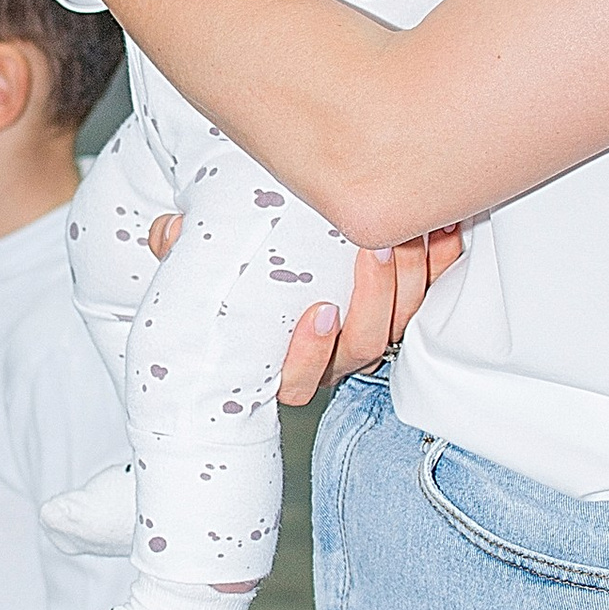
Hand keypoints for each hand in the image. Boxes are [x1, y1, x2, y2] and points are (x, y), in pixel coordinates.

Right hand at [143, 212, 462, 402]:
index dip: (313, 352)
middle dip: (374, 298)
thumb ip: (181, 253)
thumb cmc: (242, 283)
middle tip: (375, 247)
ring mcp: (370, 332)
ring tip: (409, 231)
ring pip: (400, 322)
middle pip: (363, 345)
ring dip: (412, 278)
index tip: (320, 312)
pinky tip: (441, 228)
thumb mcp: (202, 270)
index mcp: (285, 364)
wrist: (283, 262)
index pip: (300, 381)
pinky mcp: (404, 305)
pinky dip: (439, 263)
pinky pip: (430, 294)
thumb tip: (168, 231)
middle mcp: (333, 357)